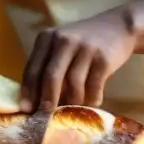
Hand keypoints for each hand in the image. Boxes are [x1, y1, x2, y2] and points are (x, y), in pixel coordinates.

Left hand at [19, 10, 135, 112]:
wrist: (117, 26)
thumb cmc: (83, 42)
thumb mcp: (61, 46)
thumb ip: (48, 65)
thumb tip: (35, 100)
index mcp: (47, 38)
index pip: (32, 68)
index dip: (28, 91)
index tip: (25, 109)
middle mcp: (64, 40)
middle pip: (51, 76)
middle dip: (47, 99)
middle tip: (45, 116)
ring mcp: (84, 48)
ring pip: (73, 84)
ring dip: (71, 102)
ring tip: (71, 113)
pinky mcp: (103, 58)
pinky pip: (93, 86)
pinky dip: (91, 99)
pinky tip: (91, 104)